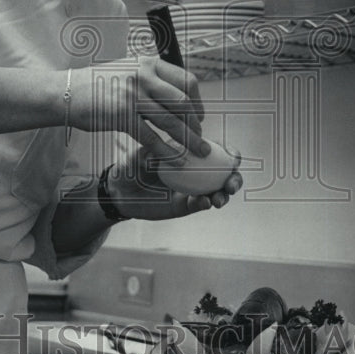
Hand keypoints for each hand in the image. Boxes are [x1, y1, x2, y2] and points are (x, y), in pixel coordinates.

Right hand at [70, 57, 207, 158]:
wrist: (65, 92)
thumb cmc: (96, 84)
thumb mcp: (127, 71)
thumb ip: (150, 79)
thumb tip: (174, 97)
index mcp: (148, 64)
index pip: (186, 81)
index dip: (199, 102)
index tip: (201, 116)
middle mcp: (143, 76)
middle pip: (183, 102)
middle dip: (196, 124)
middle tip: (200, 139)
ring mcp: (132, 94)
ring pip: (170, 120)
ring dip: (187, 139)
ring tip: (197, 151)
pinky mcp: (121, 114)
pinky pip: (150, 135)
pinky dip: (165, 149)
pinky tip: (174, 159)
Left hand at [108, 144, 242, 221]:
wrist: (119, 191)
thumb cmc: (131, 165)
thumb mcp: (143, 154)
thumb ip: (161, 150)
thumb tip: (180, 147)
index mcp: (192, 153)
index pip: (218, 151)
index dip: (231, 154)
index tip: (234, 158)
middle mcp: (197, 171)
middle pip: (225, 174)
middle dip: (235, 178)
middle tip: (231, 184)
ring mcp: (192, 189)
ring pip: (217, 192)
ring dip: (223, 195)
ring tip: (219, 198)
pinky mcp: (185, 206)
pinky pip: (200, 204)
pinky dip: (205, 203)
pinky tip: (204, 202)